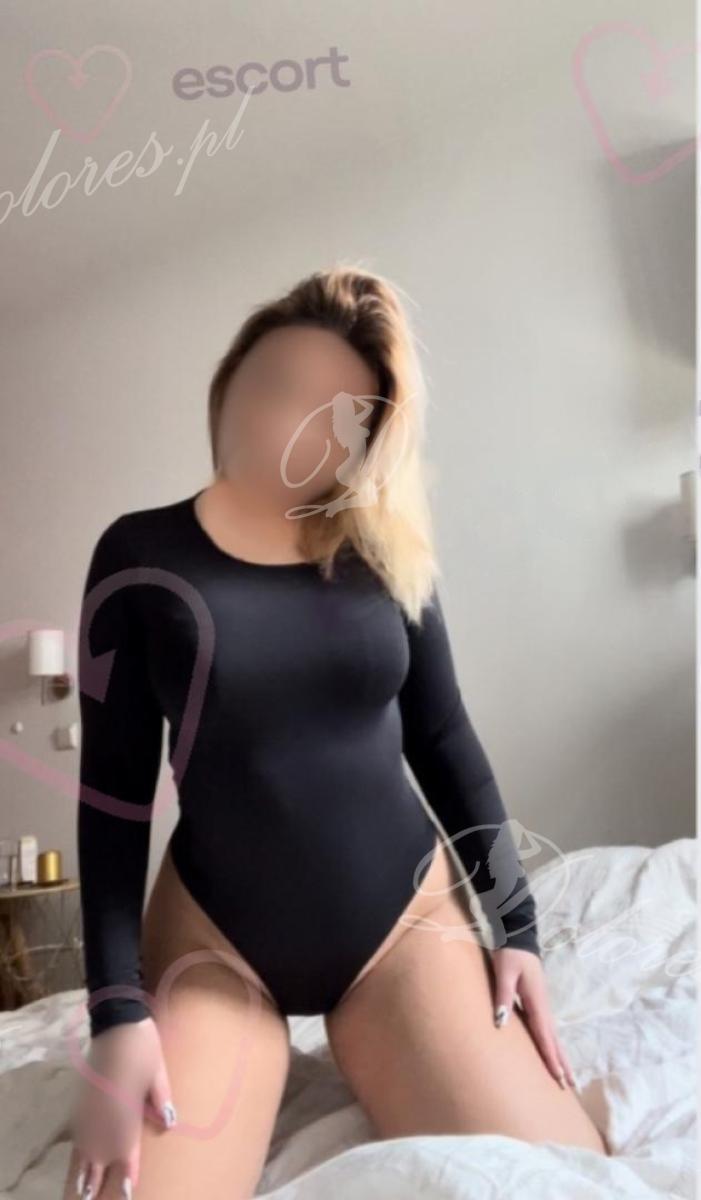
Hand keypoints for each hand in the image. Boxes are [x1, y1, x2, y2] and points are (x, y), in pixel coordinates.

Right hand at [71, 1016, 176, 1198]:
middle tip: (95, 1197)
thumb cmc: (142, 1046)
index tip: (128, 1191)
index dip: (126, 1173)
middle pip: (99, 1157)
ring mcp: (88, 1109)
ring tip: (86, 1187)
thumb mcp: (158, 1071)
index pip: (125, 1152)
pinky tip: (81, 1154)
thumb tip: (169, 1123)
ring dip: (86, 1168)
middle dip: (99, 1178)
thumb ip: (161, 1099)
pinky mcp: (81, 1098)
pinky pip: (77, 1133)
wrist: (115, 1022)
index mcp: (125, 1113)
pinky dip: (79, 1149)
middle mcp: (103, 1117)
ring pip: (83, 1148)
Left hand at [489, 947, 576, 1089]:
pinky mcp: (537, 1002)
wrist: (518, 936)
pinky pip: (547, 1029)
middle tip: (571, 1087)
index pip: (544, 1034)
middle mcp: (543, 1005)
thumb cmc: (509, 954)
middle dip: (562, 1062)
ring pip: (553, 1035)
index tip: (558, 1077)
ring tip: (566, 1077)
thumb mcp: (503, 972)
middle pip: (554, 1039)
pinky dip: (552, 1044)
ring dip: (560, 1055)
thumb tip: (501, 1023)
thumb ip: (503, 996)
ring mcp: (542, 1004)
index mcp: (536, 1000)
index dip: (550, 1056)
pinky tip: (551, 1051)